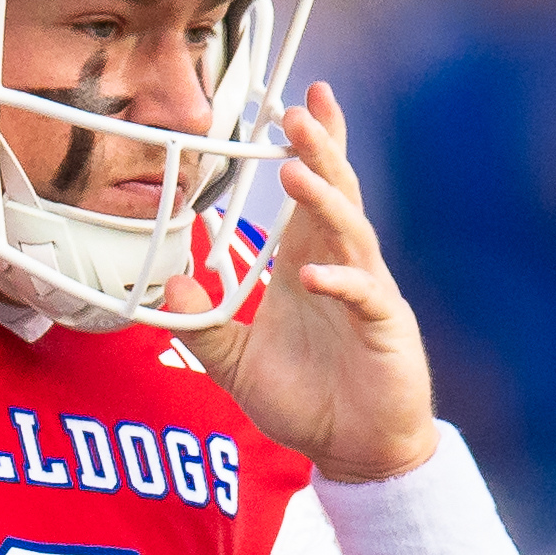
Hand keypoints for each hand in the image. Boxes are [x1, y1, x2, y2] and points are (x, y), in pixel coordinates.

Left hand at [161, 83, 437, 482]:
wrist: (356, 452)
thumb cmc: (309, 401)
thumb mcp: (238, 364)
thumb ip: (204, 324)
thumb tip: (171, 284)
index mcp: (309, 266)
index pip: (312, 194)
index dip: (310, 149)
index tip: (298, 102)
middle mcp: (341, 270)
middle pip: (335, 195)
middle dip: (319, 151)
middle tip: (297, 111)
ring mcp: (367, 295)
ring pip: (352, 233)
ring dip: (325, 201)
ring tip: (296, 172)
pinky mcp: (384, 330)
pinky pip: (363, 297)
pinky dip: (340, 283)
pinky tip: (312, 276)